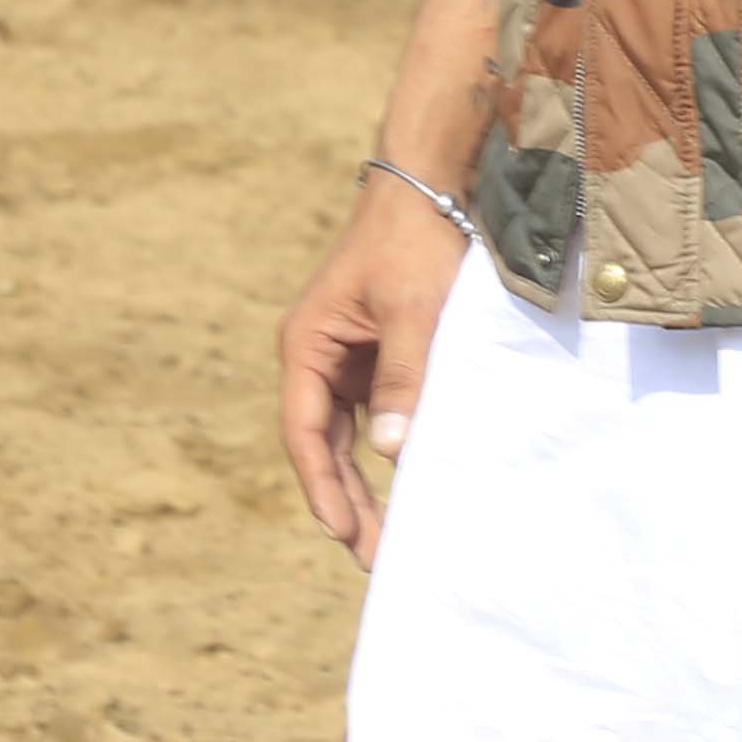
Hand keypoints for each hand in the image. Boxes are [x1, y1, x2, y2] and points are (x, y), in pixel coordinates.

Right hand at [281, 171, 471, 560]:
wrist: (434, 185)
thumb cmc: (416, 242)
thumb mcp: (414, 310)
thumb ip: (404, 378)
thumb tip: (390, 452)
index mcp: (308, 345)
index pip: (307, 432)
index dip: (323, 486)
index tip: (344, 532)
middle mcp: (320, 356)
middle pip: (327, 445)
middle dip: (346, 501)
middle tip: (373, 556)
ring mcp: (349, 357)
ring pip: (352, 436)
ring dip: (368, 484)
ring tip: (390, 536)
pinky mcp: (380, 354)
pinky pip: (380, 413)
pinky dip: (392, 449)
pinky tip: (412, 483)